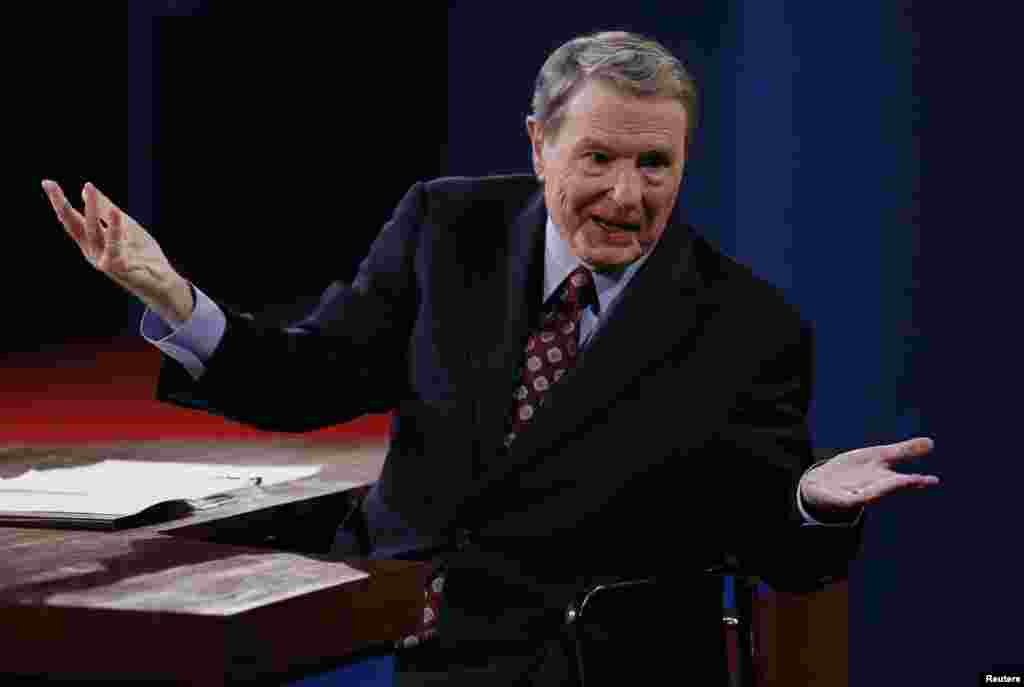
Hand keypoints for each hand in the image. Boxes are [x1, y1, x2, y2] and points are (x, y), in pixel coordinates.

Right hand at [41, 179, 193, 323]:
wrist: (161, 279)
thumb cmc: (141, 254)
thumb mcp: (125, 225)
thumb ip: (106, 210)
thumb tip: (85, 188)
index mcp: (91, 241)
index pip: (72, 219)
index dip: (59, 201)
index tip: (47, 182)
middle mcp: (92, 250)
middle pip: (73, 225)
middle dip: (61, 204)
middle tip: (49, 184)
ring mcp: (102, 260)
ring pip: (93, 231)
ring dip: (91, 208)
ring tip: (89, 188)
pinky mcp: (117, 268)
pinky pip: (115, 246)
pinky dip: (115, 229)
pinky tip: (115, 212)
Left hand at [800, 437, 937, 515]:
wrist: (823, 484)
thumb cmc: (856, 471)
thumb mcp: (879, 456)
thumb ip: (904, 452)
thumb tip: (932, 443)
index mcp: (885, 478)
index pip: (903, 480)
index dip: (916, 480)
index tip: (934, 480)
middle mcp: (874, 488)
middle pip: (889, 487)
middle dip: (902, 485)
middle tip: (917, 481)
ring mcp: (858, 495)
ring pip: (871, 495)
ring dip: (882, 490)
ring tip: (896, 483)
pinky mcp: (841, 500)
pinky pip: (849, 501)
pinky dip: (854, 499)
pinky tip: (859, 499)